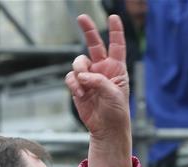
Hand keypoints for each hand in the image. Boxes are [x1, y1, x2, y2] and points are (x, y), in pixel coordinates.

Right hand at [65, 14, 129, 139]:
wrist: (106, 128)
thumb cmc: (116, 111)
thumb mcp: (114, 93)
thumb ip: (99, 81)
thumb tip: (82, 76)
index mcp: (116, 67)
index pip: (116, 45)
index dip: (115, 30)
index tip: (113, 17)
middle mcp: (102, 68)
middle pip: (94, 44)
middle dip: (88, 30)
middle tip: (81, 17)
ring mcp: (88, 77)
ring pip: (79, 63)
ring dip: (79, 71)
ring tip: (84, 86)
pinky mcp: (78, 87)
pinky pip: (71, 78)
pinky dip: (74, 85)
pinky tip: (81, 94)